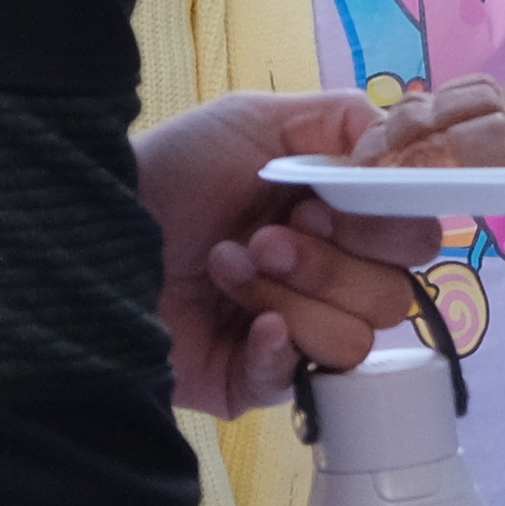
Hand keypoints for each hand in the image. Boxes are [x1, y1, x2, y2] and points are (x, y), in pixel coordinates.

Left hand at [131, 92, 451, 410]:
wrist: (92, 229)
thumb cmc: (173, 172)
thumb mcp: (258, 122)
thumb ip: (347, 124)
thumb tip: (409, 155)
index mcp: (337, 222)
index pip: (412, 242)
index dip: (383, 229)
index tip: (325, 207)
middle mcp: (325, 282)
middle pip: (391, 298)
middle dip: (327, 264)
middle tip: (263, 240)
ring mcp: (293, 336)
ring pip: (353, 342)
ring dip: (288, 297)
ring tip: (225, 268)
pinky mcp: (256, 383)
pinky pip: (303, 381)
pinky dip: (276, 347)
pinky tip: (242, 320)